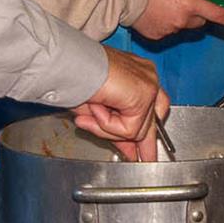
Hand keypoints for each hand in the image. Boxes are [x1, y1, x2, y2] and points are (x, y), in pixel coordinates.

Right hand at [74, 45, 166, 160]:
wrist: (71, 64)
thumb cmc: (75, 78)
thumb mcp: (98, 110)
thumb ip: (115, 128)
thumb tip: (129, 151)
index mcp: (136, 74)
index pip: (149, 108)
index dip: (142, 131)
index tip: (137, 150)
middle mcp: (147, 76)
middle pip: (152, 120)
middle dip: (142, 143)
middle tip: (139, 158)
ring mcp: (148, 84)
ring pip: (136, 129)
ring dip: (108, 128)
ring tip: (91, 111)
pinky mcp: (145, 94)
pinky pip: (129, 128)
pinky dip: (108, 124)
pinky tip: (96, 107)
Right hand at [132, 0, 223, 40]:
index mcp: (189, 4)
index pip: (217, 14)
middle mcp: (181, 21)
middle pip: (200, 21)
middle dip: (197, 12)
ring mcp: (169, 31)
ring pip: (184, 26)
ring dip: (181, 17)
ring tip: (165, 3)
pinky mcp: (157, 37)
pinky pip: (170, 30)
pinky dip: (168, 23)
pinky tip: (156, 12)